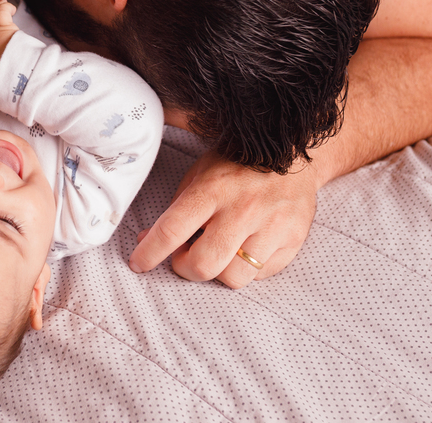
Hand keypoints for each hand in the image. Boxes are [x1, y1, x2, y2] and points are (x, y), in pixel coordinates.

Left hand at [128, 150, 320, 287]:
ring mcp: (272, 227)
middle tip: (184, 257)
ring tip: (217, 253)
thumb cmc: (238, 166)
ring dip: (218, 272)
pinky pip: (261, 275)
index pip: (172, 230)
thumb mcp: (199, 175)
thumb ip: (175, 210)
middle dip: (184, 268)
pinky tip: (244, 249)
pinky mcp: (293, 240)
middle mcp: (242, 210)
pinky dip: (246, 269)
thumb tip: (147, 240)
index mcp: (212, 189)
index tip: (138, 264)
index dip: (149, 253)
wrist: (293, 154)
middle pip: (203, 264)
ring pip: (233, 278)